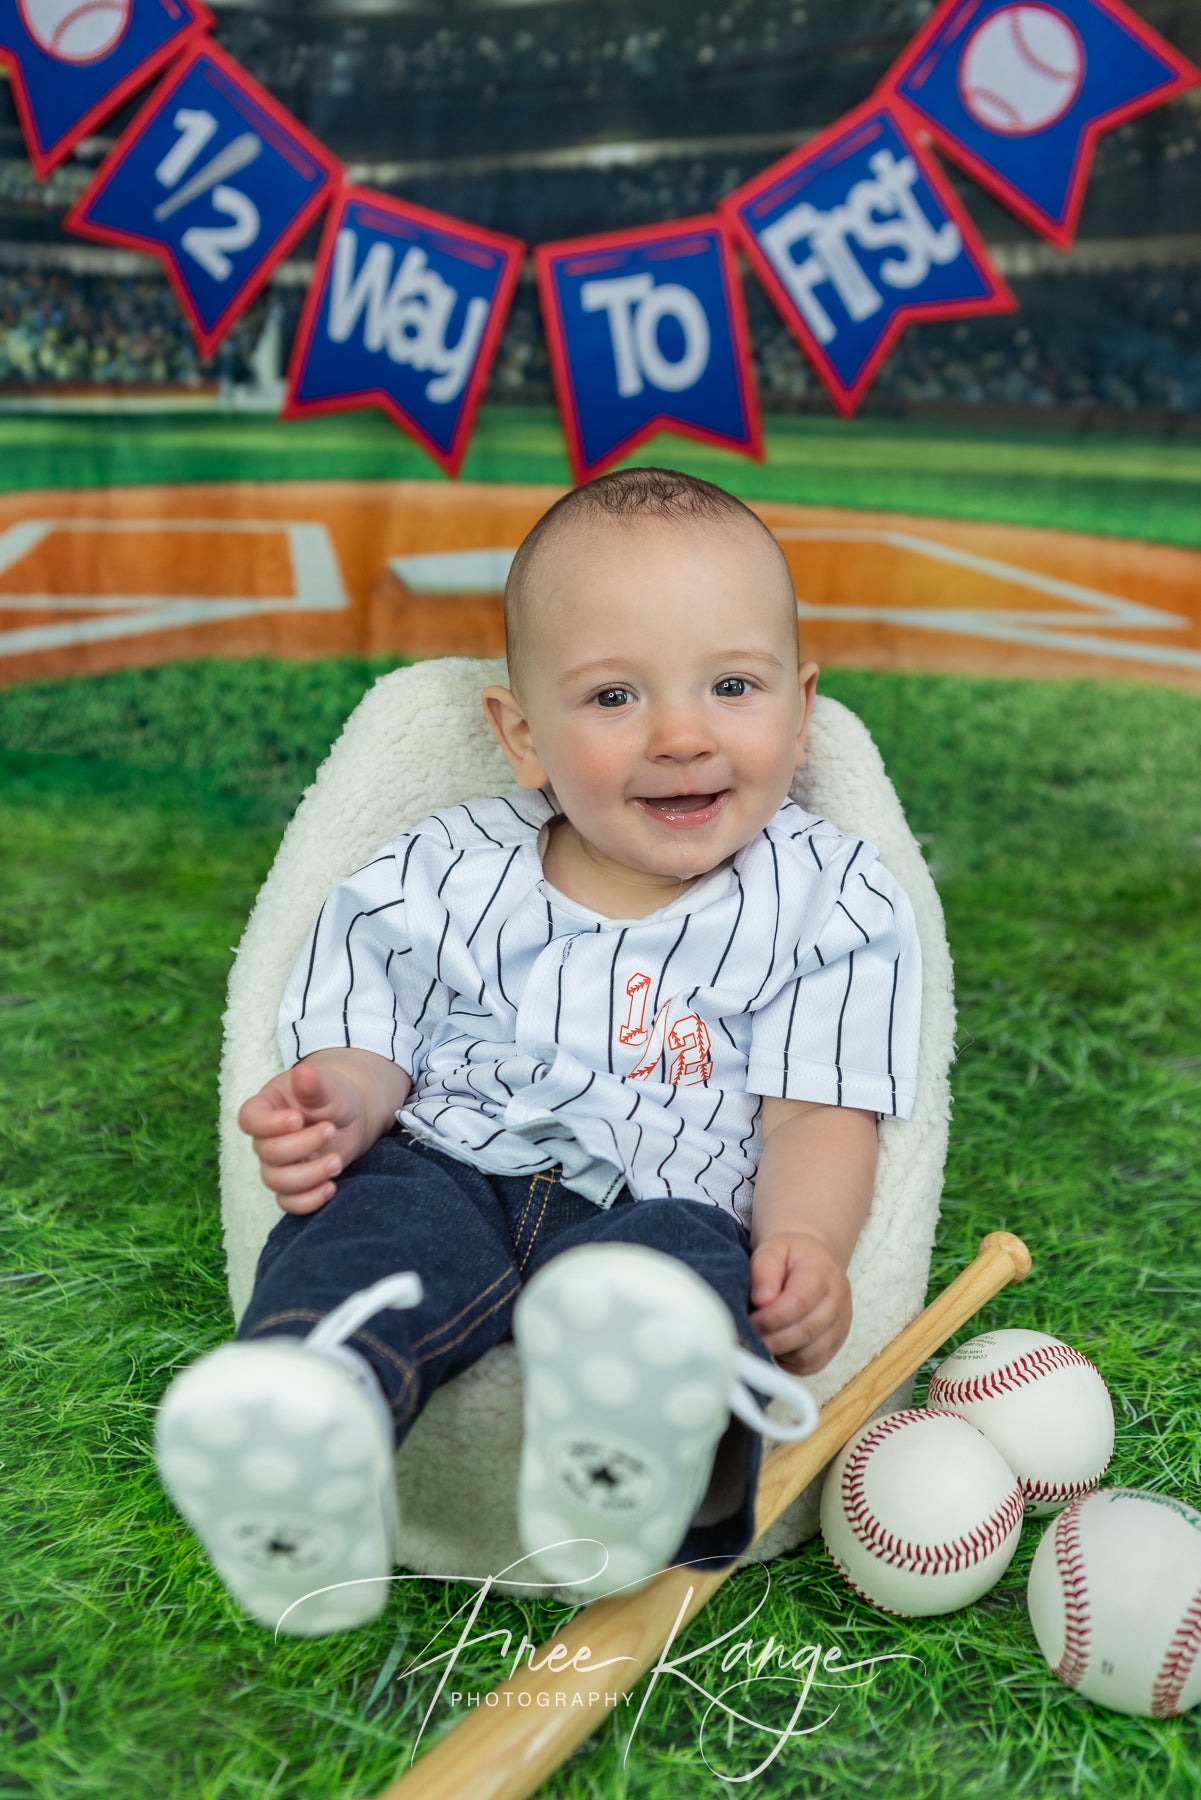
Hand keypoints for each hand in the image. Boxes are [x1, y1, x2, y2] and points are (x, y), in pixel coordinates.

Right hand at [238, 1060, 369, 1214]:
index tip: (297, 1119)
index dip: (268, 1125)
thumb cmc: (333, 1096)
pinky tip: (331, 1187)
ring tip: (337, 1162)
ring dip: (308, 1176)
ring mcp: (278, 1164)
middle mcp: (266, 1138)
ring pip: (275, 1181)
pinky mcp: (293, 1185)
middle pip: (266, 1153)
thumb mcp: (327, 1087)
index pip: (249, 1119)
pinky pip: (288, 1203)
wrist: (350, 1118)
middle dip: (301, 1146)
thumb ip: (313, 1084)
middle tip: (331, 1130)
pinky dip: (309, 1201)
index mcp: (266, 1107)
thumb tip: (303, 1071)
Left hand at [748, 1231, 851, 1375]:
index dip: (771, 1317)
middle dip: (772, 1339)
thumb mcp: (772, 1249)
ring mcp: (840, 1326)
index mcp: (822, 1273)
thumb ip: (764, 1270)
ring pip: (810, 1355)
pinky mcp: (835, 1345)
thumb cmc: (788, 1256)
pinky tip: (777, 1346)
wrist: (813, 1261)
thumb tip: (762, 1300)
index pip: (800, 1303)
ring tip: (762, 1338)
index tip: (749, 1319)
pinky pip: (811, 1366)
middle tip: (749, 1334)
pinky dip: (790, 1362)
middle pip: (806, 1331)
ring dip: (780, 1352)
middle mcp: (838, 1301)